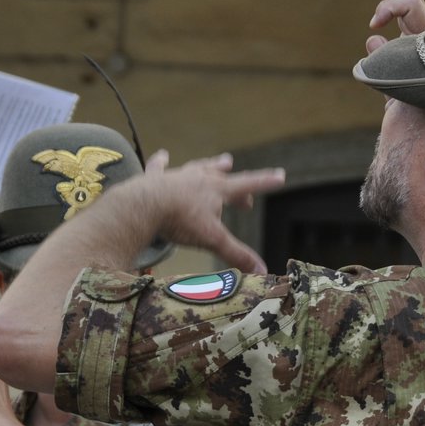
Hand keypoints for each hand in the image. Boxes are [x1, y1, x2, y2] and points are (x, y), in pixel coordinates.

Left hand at [128, 150, 284, 273]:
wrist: (144, 206)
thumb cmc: (180, 220)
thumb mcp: (213, 239)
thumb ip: (237, 254)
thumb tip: (263, 271)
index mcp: (217, 190)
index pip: (248, 185)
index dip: (265, 182)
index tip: (280, 175)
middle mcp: (199, 178)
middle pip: (223, 177)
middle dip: (237, 184)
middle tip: (244, 197)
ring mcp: (177, 176)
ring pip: (198, 167)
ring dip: (210, 166)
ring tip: (221, 161)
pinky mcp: (155, 179)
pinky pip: (160, 167)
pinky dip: (162, 162)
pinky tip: (163, 154)